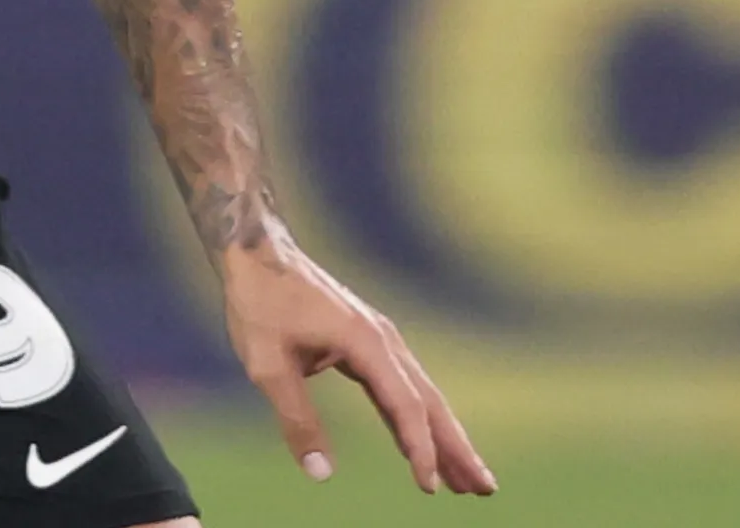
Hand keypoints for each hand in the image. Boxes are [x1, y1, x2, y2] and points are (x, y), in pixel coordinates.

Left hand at [221, 228, 494, 495]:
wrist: (255, 250)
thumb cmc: (259, 303)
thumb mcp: (267, 364)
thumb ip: (296, 418)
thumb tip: (320, 472)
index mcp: (365, 342)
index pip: (405, 404)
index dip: (419, 448)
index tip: (429, 487)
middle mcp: (383, 339)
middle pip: (429, 401)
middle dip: (457, 447)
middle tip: (484, 488)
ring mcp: (379, 338)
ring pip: (421, 394)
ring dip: (444, 436)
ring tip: (467, 479)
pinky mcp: (367, 340)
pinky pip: (400, 385)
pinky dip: (416, 417)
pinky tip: (421, 442)